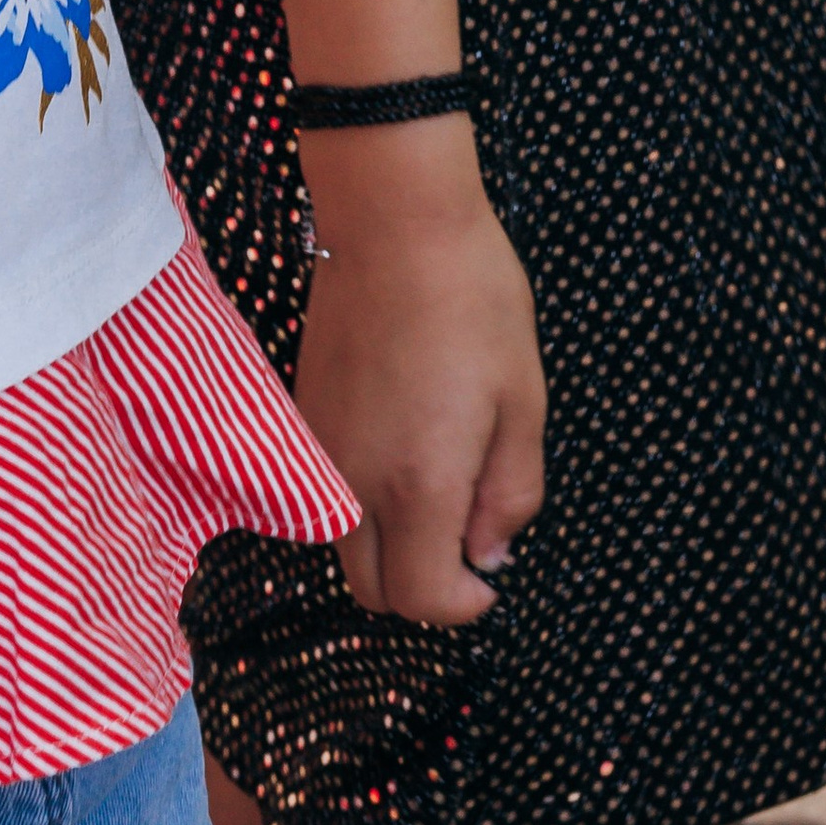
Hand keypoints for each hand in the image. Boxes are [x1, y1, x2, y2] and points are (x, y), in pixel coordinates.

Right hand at [292, 120, 545, 622]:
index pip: (424, 599)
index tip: (488, 578)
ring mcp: (320, 446)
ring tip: (431, 488)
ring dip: (384, 546)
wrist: (394, 218)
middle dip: (418, 589)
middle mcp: (355, 478)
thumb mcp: (523, 401)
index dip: (462, 606)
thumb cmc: (472, 300)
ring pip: (340, 543)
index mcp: (419, 484)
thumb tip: (490, 551)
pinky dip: (357, 499)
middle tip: (461, 543)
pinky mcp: (302, 410)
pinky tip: (396, 443)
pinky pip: (324, 488)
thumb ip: (511, 493)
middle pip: (370, 590)